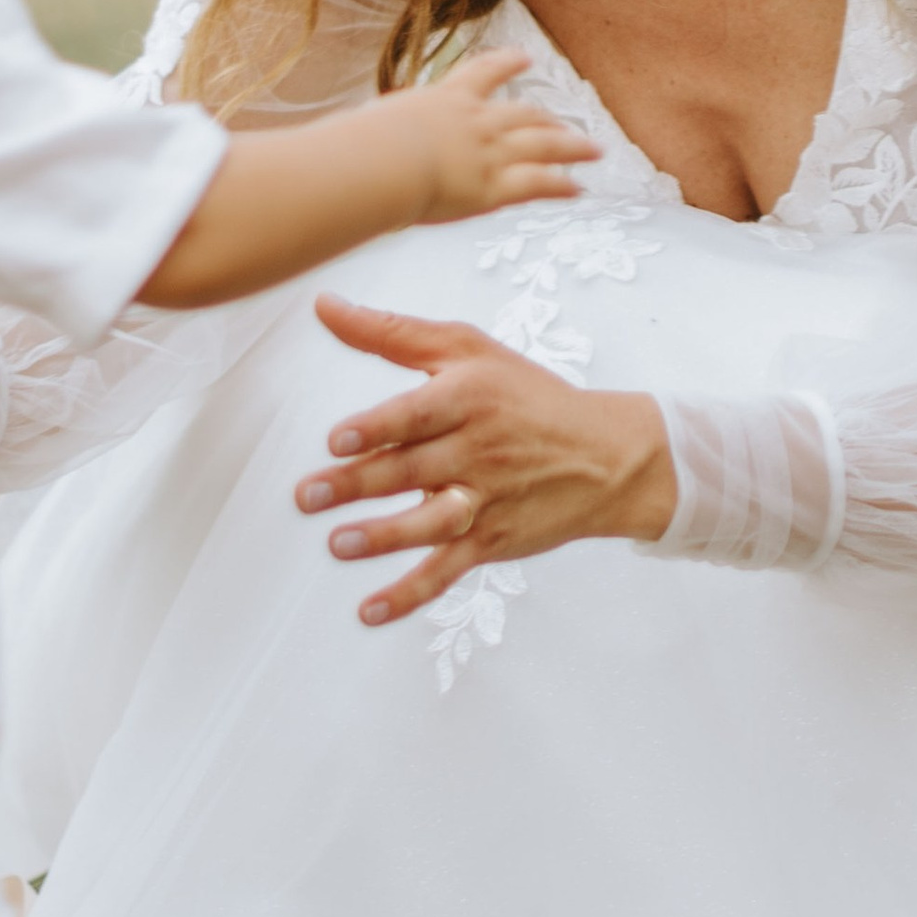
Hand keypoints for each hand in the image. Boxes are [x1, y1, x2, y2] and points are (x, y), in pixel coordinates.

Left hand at [297, 296, 675, 626]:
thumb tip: (324, 305)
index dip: (378, 428)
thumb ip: (391, 332)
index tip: (338, 439)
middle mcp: (476, 452)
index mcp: (469, 399)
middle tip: (307, 495)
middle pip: (410, 470)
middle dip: (357, 484)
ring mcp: (485, 501)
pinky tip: (370, 610)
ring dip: (383, 538)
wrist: (609, 456)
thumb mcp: (468, 350)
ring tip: (338, 545)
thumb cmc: (527, 394)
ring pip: (430, 523)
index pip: (417, 414)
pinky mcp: (491, 541)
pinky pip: (447, 571)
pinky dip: (410, 594)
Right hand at [383, 48, 597, 222]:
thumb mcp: (366, 126)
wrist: (381, 161)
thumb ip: (367, 132)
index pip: (481, 73)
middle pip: (523, 113)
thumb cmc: (362, 145)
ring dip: (572, 146)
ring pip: (543, 144)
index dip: (506, 64)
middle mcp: (476, 120)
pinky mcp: (496, 185)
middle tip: (566, 122)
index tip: (525, 58)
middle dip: (548, 118)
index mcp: (445, 99)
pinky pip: (539, 183)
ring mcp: (490, 151)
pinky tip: (578, 189)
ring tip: (594, 150)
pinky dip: (561, 185)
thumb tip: (341, 141)